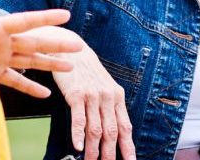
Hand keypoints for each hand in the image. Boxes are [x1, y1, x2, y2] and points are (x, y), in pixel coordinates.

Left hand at [0, 9, 82, 97]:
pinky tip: (46, 94)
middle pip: (35, 43)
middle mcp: (2, 42)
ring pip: (31, 62)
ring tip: (70, 67)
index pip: (26, 21)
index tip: (66, 16)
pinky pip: (17, 81)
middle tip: (78, 45)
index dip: (46, 18)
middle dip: (57, 44)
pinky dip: (31, 88)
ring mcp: (0, 58)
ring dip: (51, 64)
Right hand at [21, 26, 135, 159]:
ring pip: (95, 129)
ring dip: (94, 150)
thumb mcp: (104, 86)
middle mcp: (107, 97)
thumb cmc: (87, 71)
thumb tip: (112, 131)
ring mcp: (92, 96)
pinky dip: (78, 135)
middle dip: (110, 153)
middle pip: (111, 132)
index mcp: (117, 96)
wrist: (72, 49)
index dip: (128, 146)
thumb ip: (109, 106)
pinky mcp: (76, 94)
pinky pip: (79, 119)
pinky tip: (78, 147)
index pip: (125, 126)